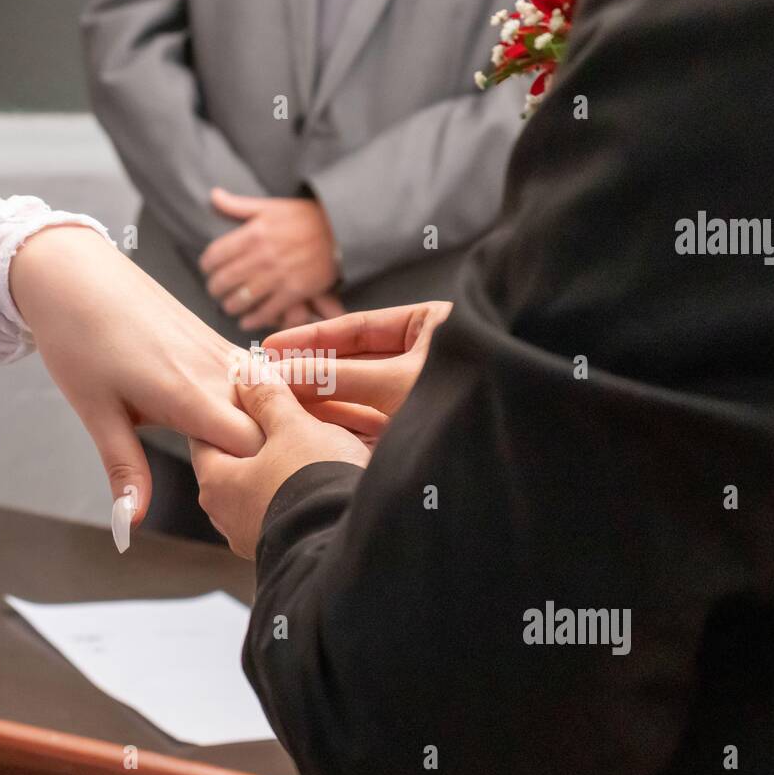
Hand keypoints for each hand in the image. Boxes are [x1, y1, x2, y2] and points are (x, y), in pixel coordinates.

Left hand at [11, 226, 264, 548]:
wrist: (75, 272)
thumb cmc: (79, 339)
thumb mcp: (96, 412)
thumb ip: (124, 468)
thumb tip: (132, 521)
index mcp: (189, 396)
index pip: (257, 449)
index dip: (262, 478)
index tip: (254, 500)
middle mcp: (218, 372)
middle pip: (277, 427)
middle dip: (279, 460)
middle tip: (267, 490)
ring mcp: (224, 353)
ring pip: (278, 399)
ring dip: (277, 430)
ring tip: (274, 459)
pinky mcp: (220, 342)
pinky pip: (261, 378)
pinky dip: (269, 404)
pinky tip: (262, 422)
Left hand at [190, 359, 368, 558]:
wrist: (353, 543)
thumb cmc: (314, 483)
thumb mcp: (292, 427)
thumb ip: (267, 399)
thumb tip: (247, 374)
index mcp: (216, 483)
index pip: (205, 436)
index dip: (228, 412)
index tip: (249, 394)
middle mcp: (227, 516)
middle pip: (236, 463)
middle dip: (258, 439)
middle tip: (284, 416)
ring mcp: (255, 538)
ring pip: (263, 486)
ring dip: (282, 465)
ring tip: (311, 444)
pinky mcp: (285, 550)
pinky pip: (286, 508)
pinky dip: (298, 488)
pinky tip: (322, 474)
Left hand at [199, 188, 339, 329]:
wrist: (340, 230)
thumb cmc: (304, 217)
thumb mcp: (269, 206)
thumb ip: (238, 205)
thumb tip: (213, 196)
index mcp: (253, 233)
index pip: (215, 255)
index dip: (206, 266)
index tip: (207, 269)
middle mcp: (262, 256)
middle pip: (224, 281)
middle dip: (215, 289)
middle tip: (216, 291)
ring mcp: (278, 276)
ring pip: (241, 300)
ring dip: (230, 307)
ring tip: (230, 307)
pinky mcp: (294, 292)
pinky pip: (266, 312)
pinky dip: (252, 320)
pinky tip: (247, 321)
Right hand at [262, 301, 452, 438]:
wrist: (507, 448)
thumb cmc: (464, 395)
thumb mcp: (394, 381)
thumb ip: (337, 376)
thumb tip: (283, 373)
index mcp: (429, 326)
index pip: (357, 328)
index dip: (311, 338)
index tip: (272, 346)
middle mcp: (423, 357)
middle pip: (353, 361)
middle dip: (310, 370)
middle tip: (266, 377)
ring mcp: (417, 394)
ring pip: (357, 393)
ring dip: (318, 398)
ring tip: (275, 401)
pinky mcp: (412, 429)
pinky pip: (367, 422)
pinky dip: (337, 423)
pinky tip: (305, 424)